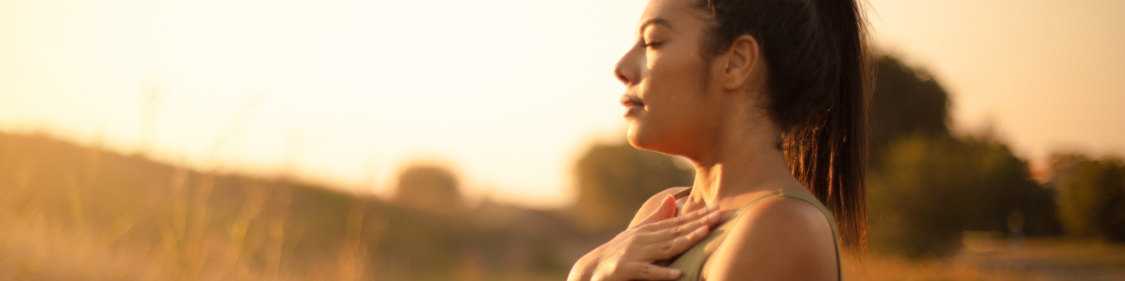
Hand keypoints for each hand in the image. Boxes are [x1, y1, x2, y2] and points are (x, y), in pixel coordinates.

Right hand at [568, 195, 721, 280]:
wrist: (589, 271)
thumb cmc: (617, 254)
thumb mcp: (637, 235)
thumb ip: (656, 218)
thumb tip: (672, 198)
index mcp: (647, 231)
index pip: (677, 222)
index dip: (698, 215)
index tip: (718, 209)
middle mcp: (642, 239)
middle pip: (675, 231)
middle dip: (698, 223)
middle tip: (719, 216)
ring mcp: (634, 254)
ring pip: (665, 247)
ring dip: (685, 240)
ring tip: (704, 234)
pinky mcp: (626, 270)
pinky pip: (647, 272)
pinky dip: (663, 273)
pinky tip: (679, 273)